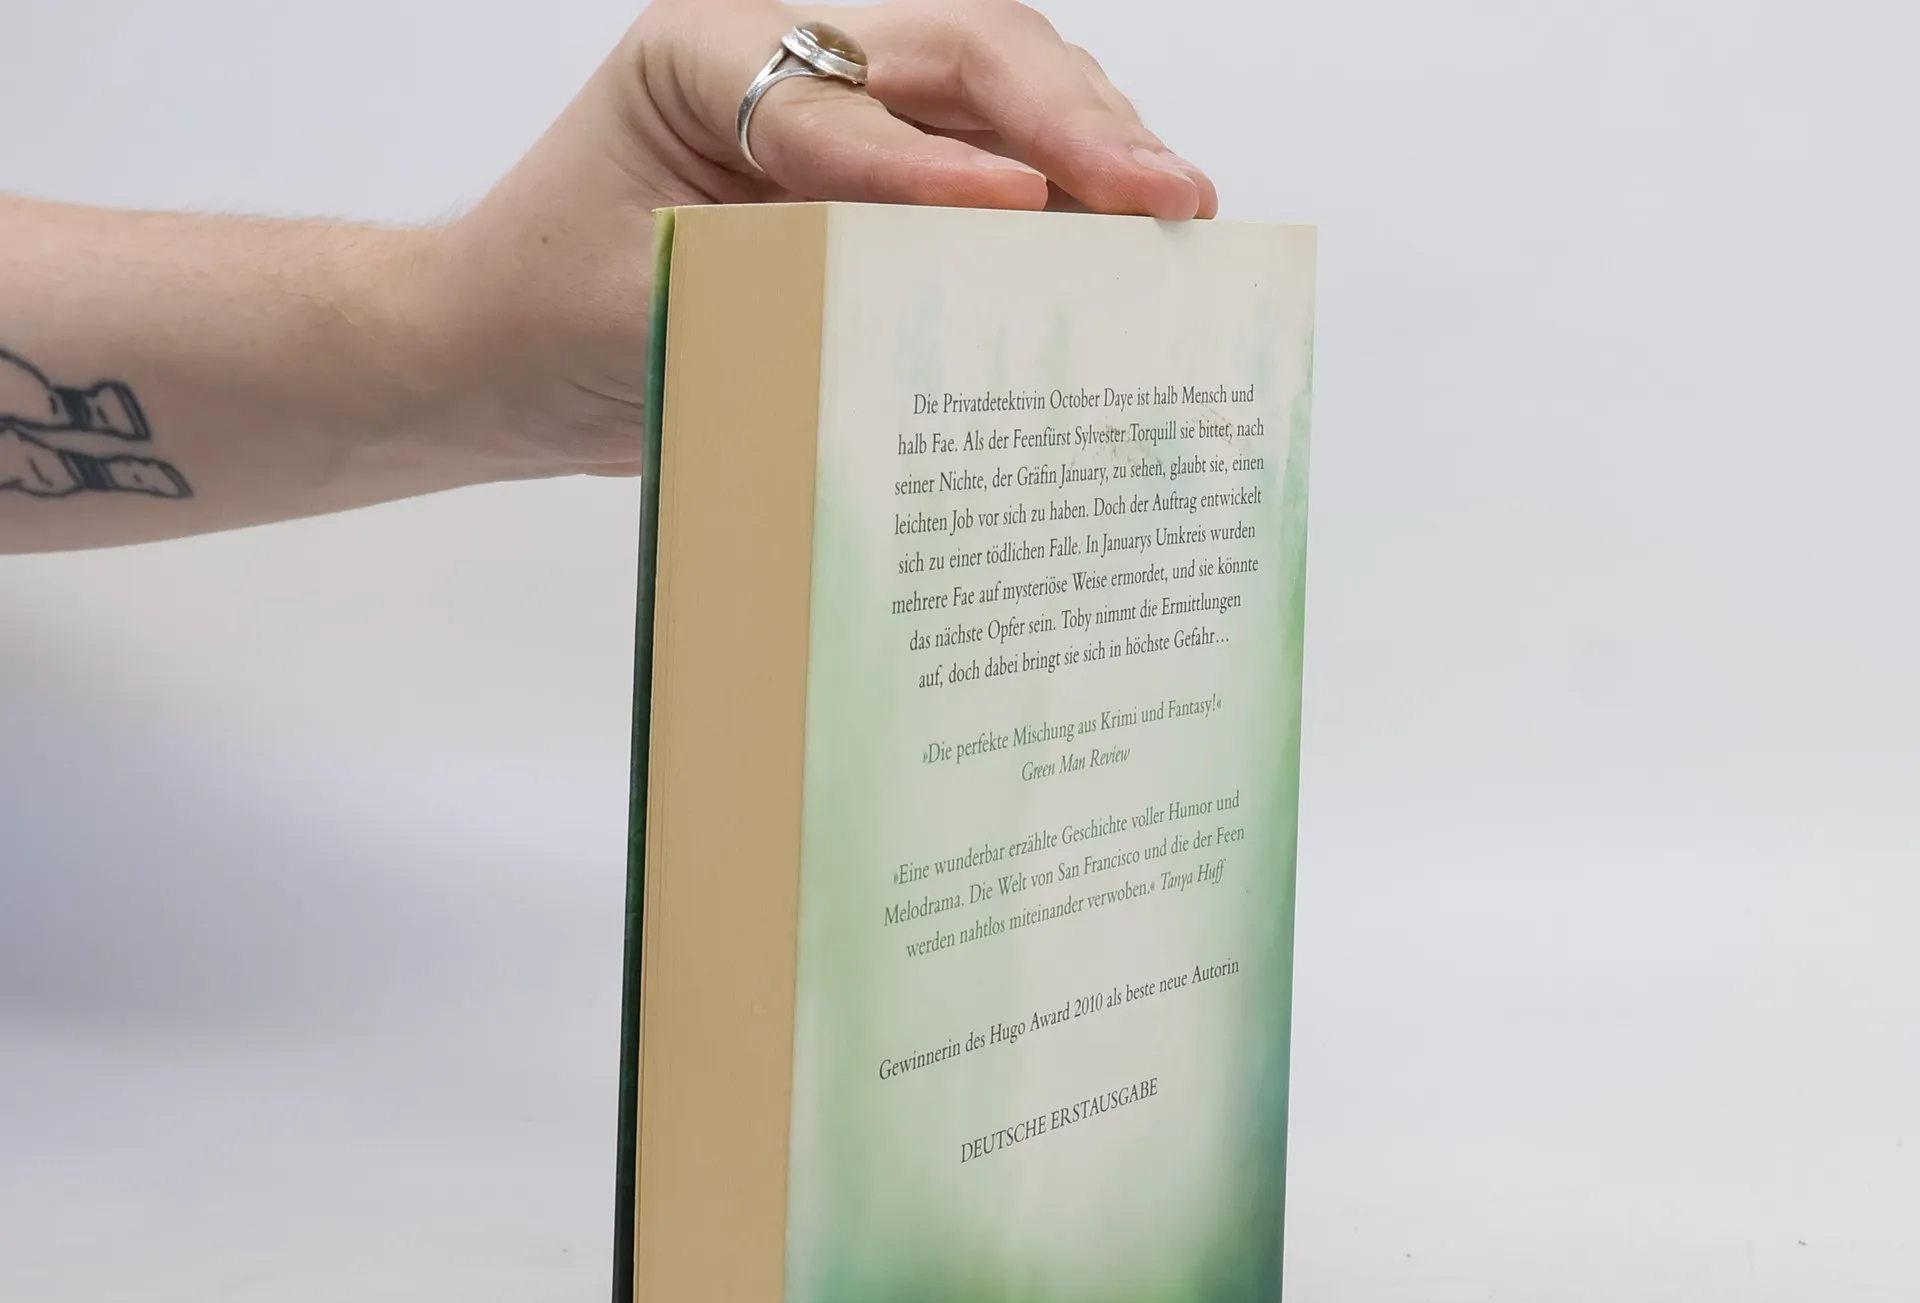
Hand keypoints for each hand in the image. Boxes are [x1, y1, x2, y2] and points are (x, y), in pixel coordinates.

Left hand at [429, 0, 1216, 480]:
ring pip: (996, 83)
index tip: (1021, 206)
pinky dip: (1065, 189)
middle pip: (957, 51)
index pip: (838, 100)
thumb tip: (926, 309)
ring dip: (1091, 139)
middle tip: (1164, 194)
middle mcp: (782, 50)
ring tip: (1174, 205)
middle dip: (1068, 122)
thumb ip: (769, 290)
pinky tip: (1128, 226)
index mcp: (697, 55)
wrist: (505, 351)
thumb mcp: (645, 314)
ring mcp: (840, 99)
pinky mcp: (874, 165)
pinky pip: (988, 153)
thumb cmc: (548, 320)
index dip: (932, 162)